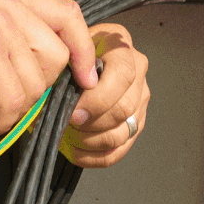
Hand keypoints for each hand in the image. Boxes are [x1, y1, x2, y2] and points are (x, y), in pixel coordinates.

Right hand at [0, 0, 97, 143]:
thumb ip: (16, 46)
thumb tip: (56, 81)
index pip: (69, 14)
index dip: (83, 49)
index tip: (84, 80)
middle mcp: (5, 2)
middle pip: (56, 56)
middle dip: (38, 91)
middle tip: (7, 108)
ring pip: (36, 82)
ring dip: (14, 113)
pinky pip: (13, 99)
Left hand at [58, 25, 149, 167]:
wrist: (72, 63)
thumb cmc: (67, 54)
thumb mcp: (64, 46)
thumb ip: (67, 63)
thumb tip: (64, 97)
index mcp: (121, 48)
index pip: (123, 75)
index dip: (98, 99)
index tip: (74, 112)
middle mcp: (138, 72)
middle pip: (124, 108)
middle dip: (92, 123)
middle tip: (68, 123)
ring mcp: (139, 100)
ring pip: (122, 133)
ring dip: (90, 141)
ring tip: (68, 134)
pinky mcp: (134, 124)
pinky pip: (117, 151)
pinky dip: (94, 156)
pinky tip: (75, 149)